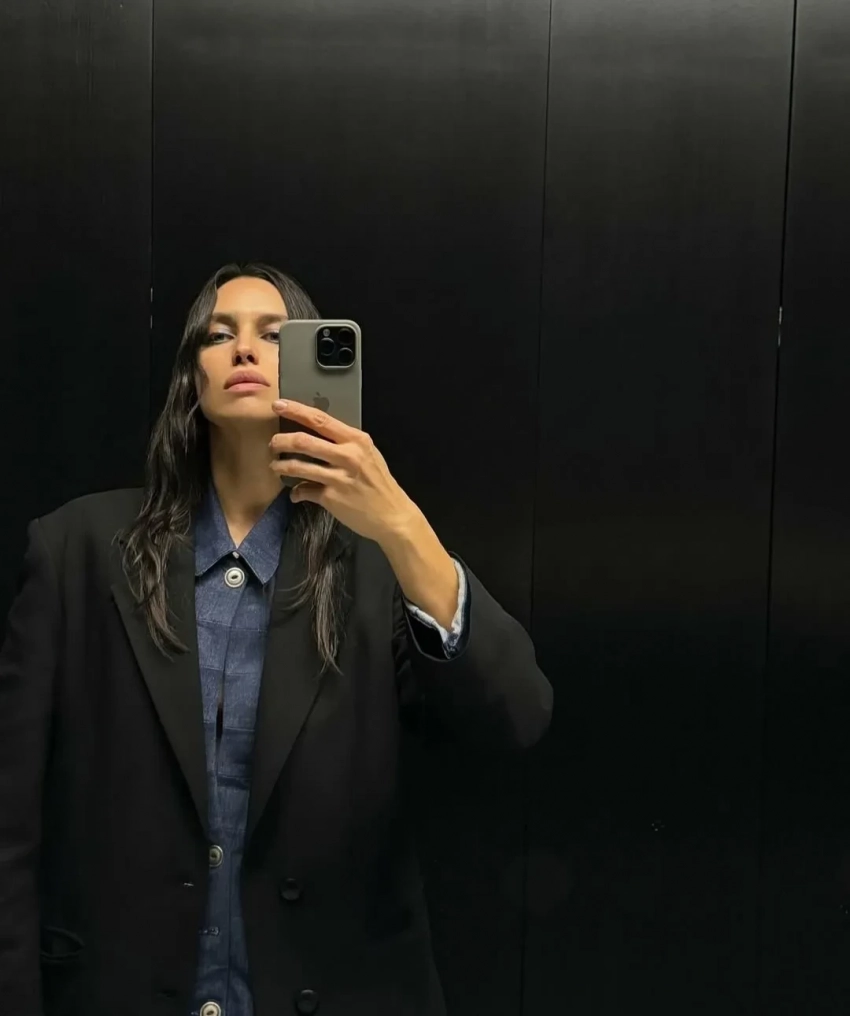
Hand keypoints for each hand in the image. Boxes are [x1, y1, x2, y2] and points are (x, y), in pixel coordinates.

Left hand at [269, 399, 419, 543]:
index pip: (321, 419)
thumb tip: (316, 436)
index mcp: (356, 440)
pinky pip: (304, 491)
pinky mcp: (331, 498)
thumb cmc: (379, 483)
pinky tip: (295, 493)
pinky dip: (296, 492)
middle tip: (273, 443)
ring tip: (276, 466)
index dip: (296, 410)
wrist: (392, 515)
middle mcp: (348, 456)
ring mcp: (338, 478)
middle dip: (281, 440)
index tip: (278, 405)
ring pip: (298, 466)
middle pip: (303, 441)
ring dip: (281, 465)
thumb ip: (344, 444)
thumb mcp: (368, 455)